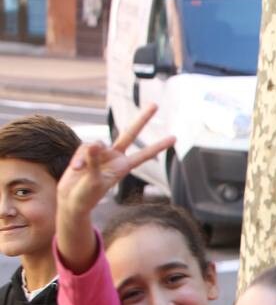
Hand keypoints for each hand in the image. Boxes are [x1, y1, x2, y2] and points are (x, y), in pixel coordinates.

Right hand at [58, 104, 174, 217]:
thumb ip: (94, 161)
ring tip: (79, 170)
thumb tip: (95, 143)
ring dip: (85, 157)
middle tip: (156, 104)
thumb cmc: (87, 195)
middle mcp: (115, 157)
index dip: (158, 146)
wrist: (72, 200)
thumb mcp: (93, 180)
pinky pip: (83, 148)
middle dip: (142, 119)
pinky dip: (78, 158)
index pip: (144, 154)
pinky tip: (75, 168)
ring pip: (95, 144)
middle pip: (130, 134)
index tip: (174, 138)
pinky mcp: (86, 153)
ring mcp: (101, 154)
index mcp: (123, 167)